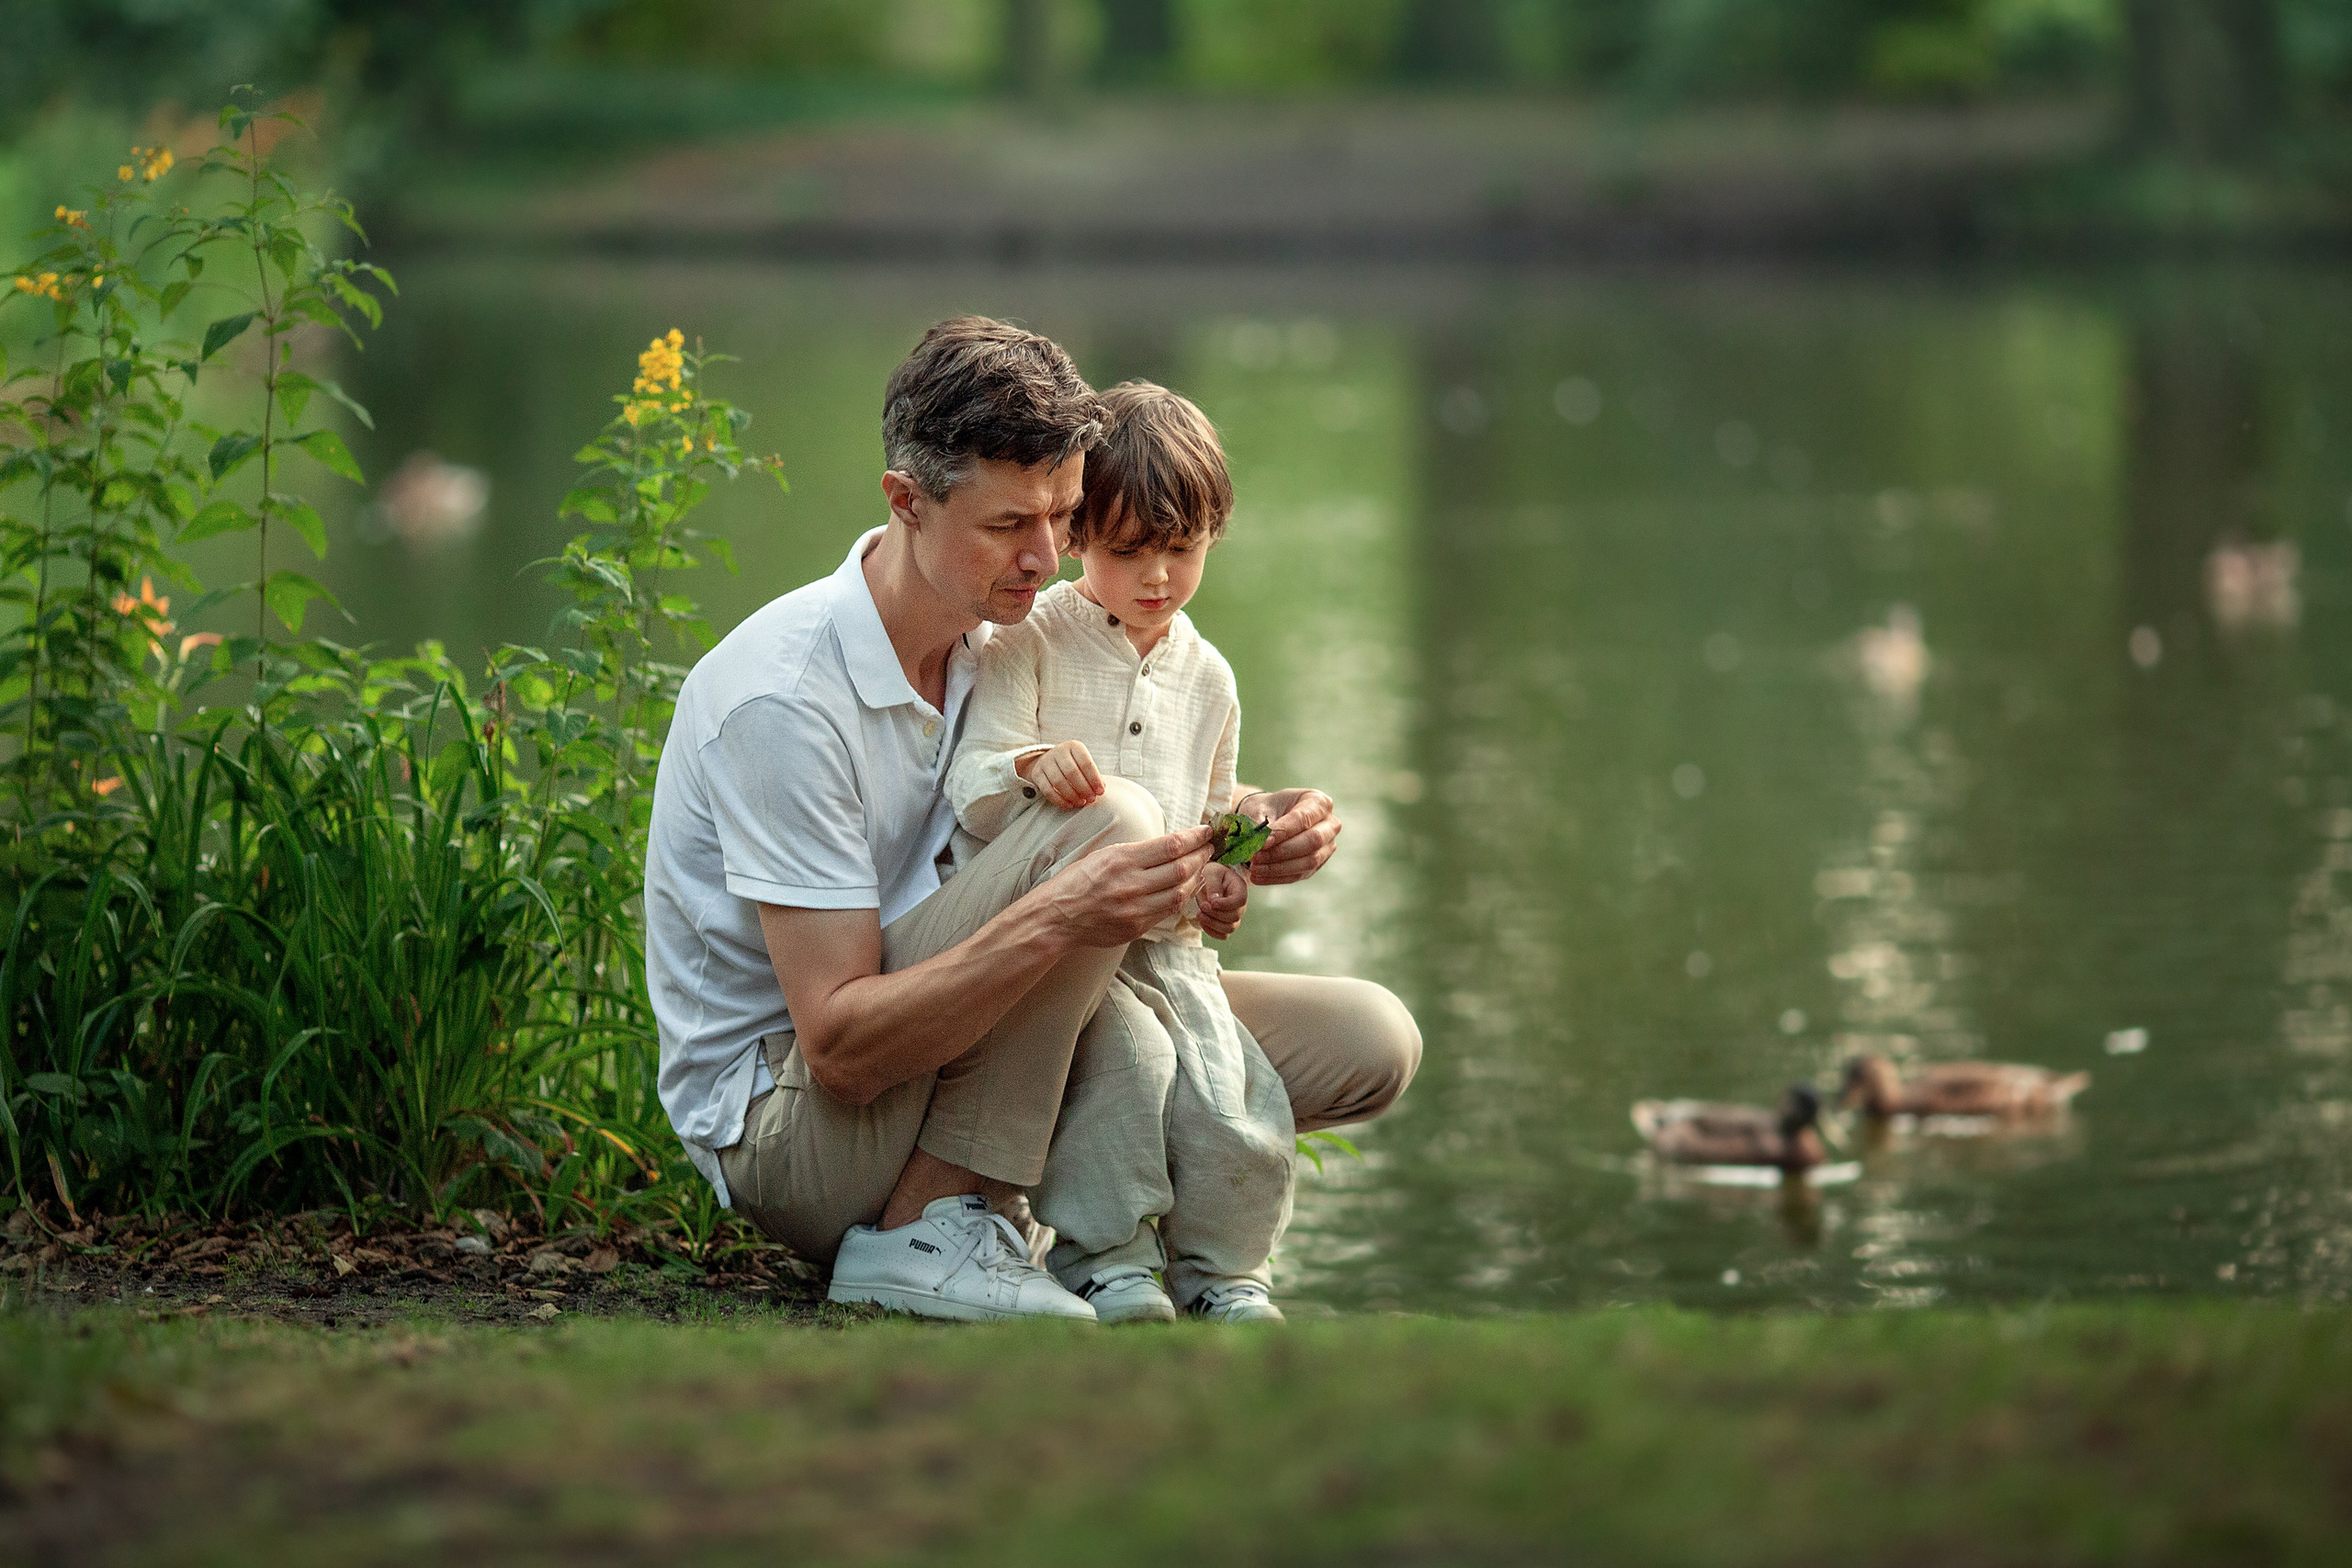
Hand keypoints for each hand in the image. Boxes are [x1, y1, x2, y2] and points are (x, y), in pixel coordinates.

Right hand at [1017, 740, 1103, 809]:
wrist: (1049, 761)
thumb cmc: (1073, 765)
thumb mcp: (1084, 764)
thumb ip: (1093, 775)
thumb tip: (1101, 788)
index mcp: (1074, 746)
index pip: (1086, 763)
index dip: (1094, 779)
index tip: (1101, 792)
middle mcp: (1059, 751)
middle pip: (1072, 772)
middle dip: (1084, 788)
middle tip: (1091, 799)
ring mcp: (1046, 762)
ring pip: (1059, 781)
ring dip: (1072, 795)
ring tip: (1081, 802)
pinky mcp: (1037, 774)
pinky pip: (1047, 790)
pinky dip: (1059, 800)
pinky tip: (1069, 805)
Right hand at [1036, 823, 1215, 947]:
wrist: (1056, 917)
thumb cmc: (1077, 881)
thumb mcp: (1104, 855)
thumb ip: (1138, 853)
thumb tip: (1172, 846)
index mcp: (1121, 860)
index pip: (1171, 846)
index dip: (1195, 837)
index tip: (1206, 831)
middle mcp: (1130, 884)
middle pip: (1181, 869)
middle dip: (1202, 856)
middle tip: (1211, 848)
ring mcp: (1135, 909)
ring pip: (1180, 893)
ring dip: (1196, 878)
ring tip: (1203, 867)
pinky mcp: (1136, 928)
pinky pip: (1168, 911)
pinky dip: (1182, 898)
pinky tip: (1188, 888)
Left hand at [1196, 861, 1248, 939]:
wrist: (1208, 880)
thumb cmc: (1212, 874)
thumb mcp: (1211, 872)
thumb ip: (1213, 884)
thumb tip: (1214, 901)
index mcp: (1240, 889)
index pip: (1240, 901)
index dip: (1226, 904)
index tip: (1212, 903)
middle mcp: (1240, 905)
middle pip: (1234, 917)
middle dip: (1216, 914)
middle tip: (1203, 906)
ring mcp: (1233, 917)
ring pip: (1229, 929)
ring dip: (1212, 924)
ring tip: (1200, 914)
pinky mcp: (1225, 925)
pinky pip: (1222, 935)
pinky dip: (1211, 931)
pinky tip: (1202, 921)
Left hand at [1236, 787, 1340, 885]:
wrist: (1269, 818)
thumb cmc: (1268, 809)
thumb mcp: (1261, 808)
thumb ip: (1260, 823)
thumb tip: (1259, 843)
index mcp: (1319, 802)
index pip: (1303, 818)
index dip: (1283, 831)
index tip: (1262, 842)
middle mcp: (1330, 824)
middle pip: (1313, 841)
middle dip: (1282, 851)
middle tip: (1256, 856)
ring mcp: (1327, 846)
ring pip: (1309, 861)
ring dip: (1279, 867)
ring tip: (1254, 867)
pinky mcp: (1317, 865)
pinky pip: (1300, 874)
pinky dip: (1277, 877)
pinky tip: (1258, 877)